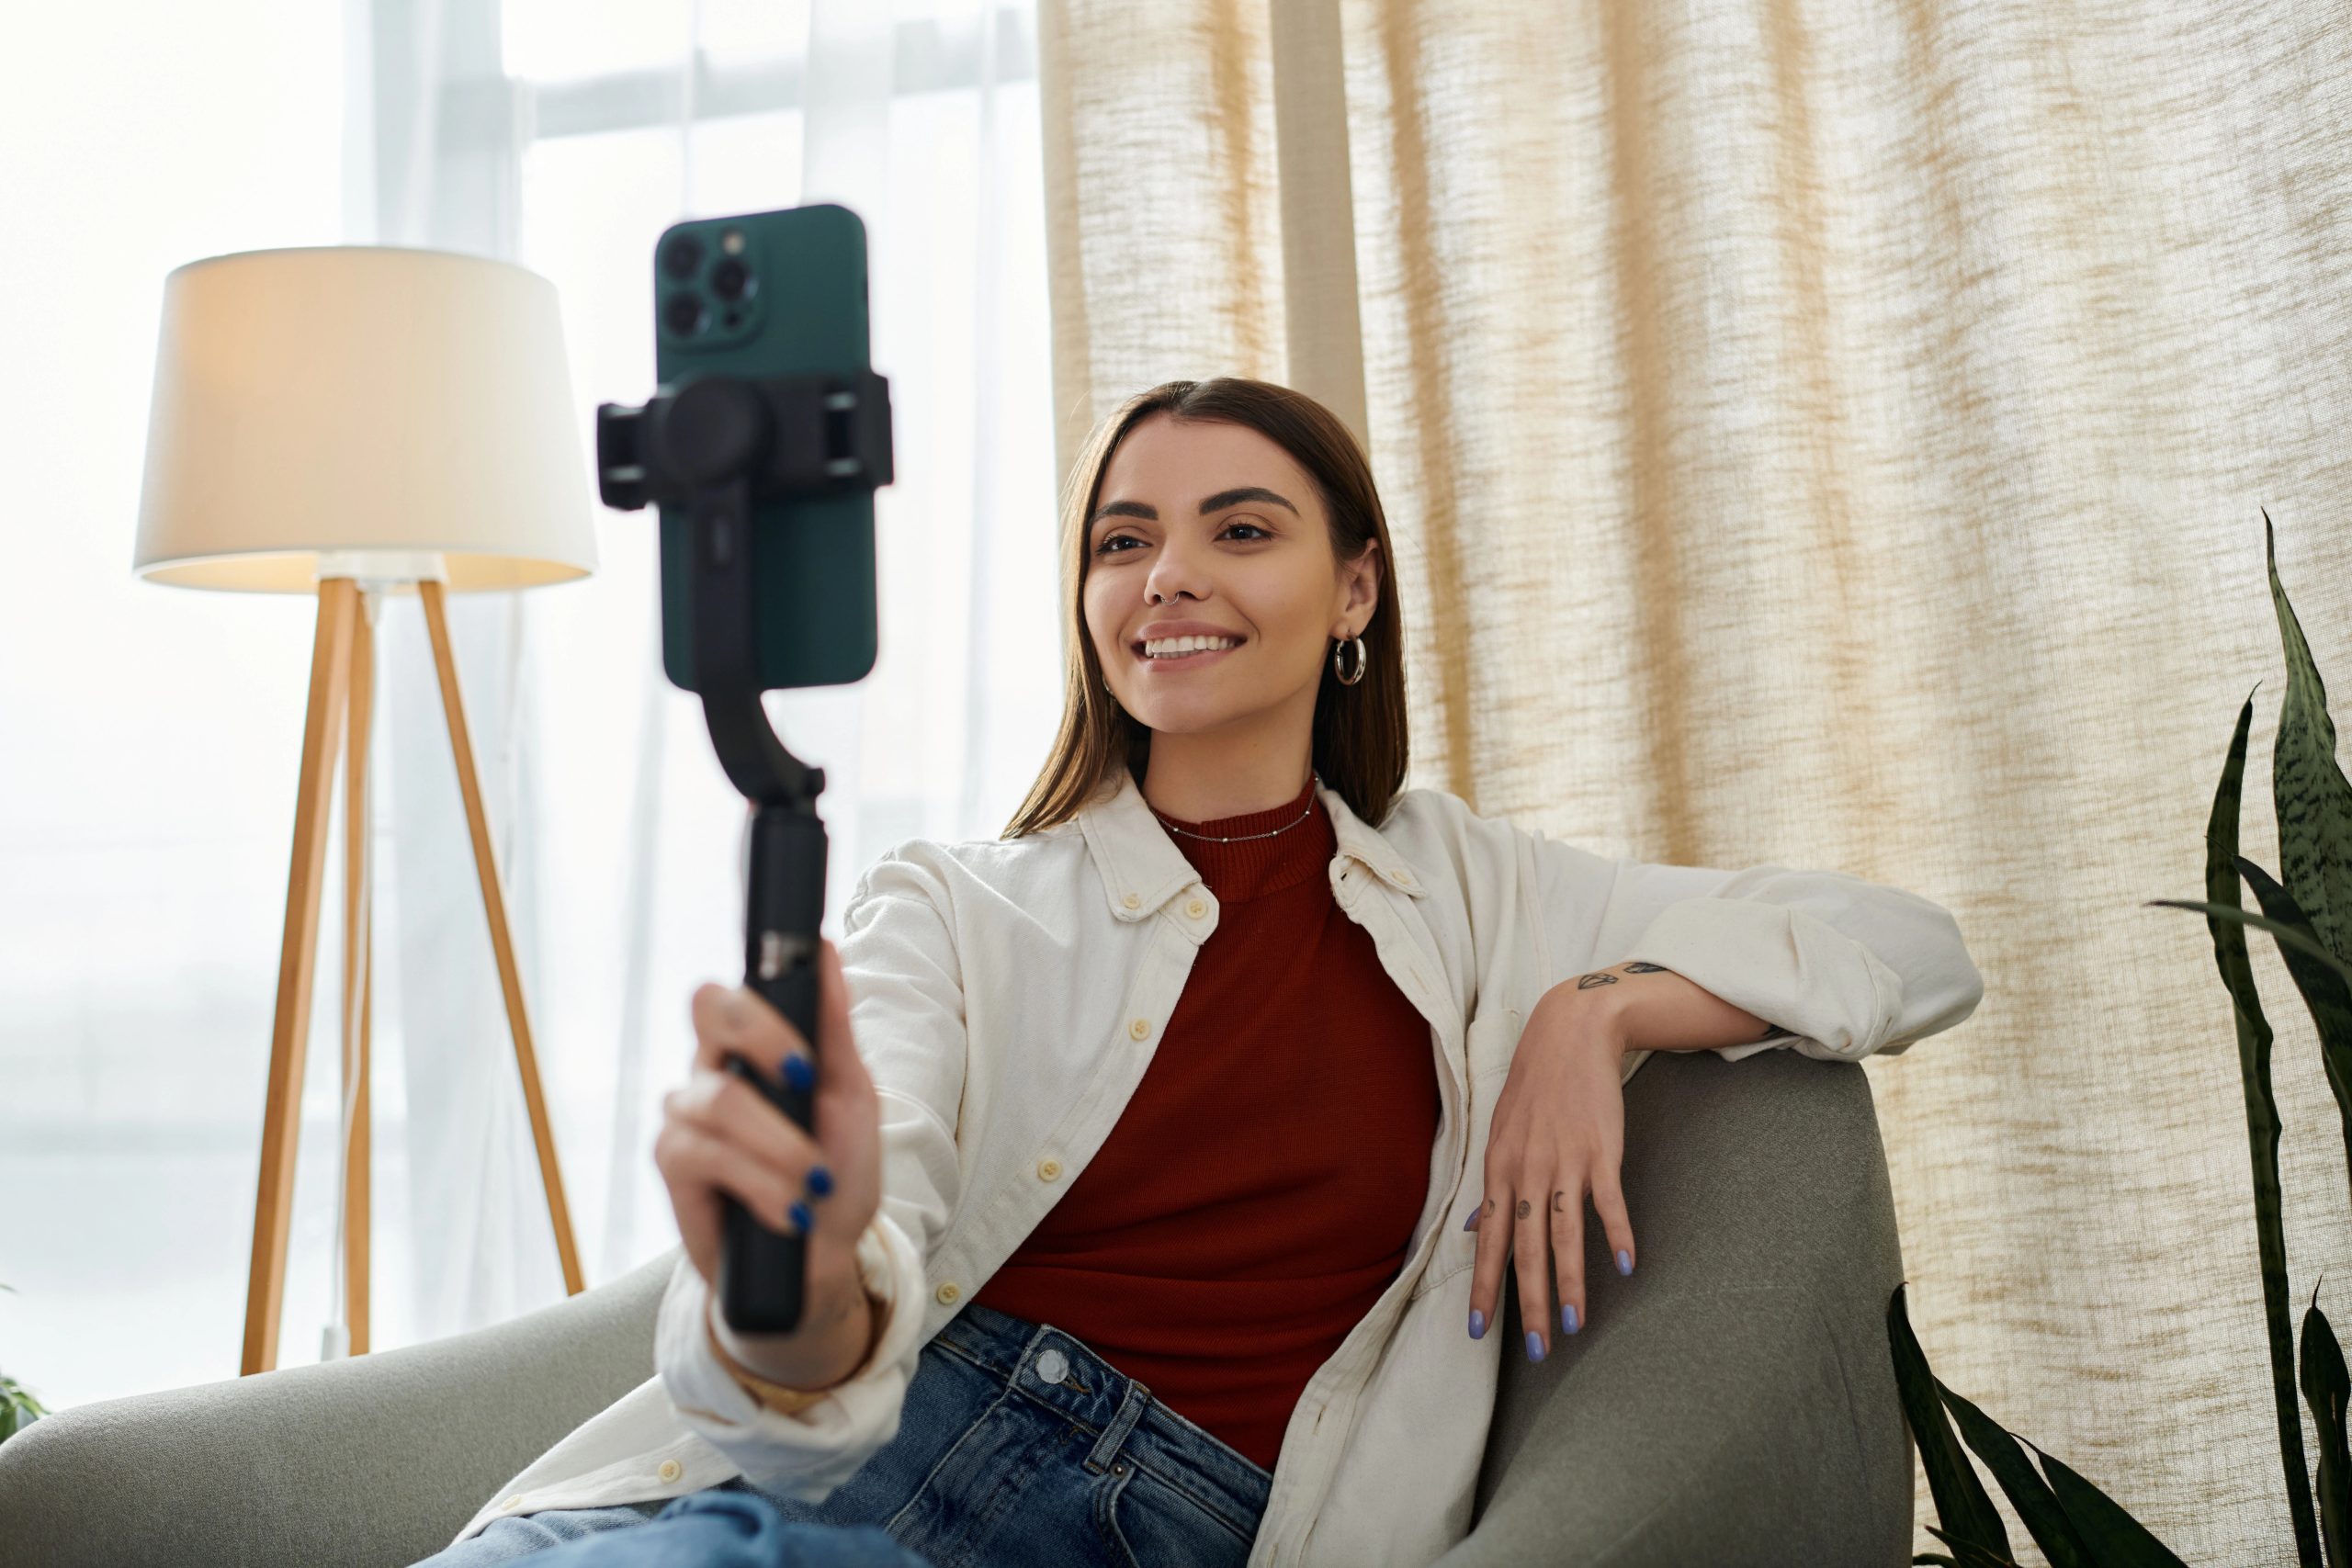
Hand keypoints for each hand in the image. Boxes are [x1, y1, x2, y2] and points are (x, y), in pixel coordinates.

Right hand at [655, 938, 881, 1374]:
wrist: (819, 1260)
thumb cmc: (837, 1171)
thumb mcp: (853, 1098)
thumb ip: (834, 1028)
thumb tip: (825, 948)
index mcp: (753, 1046)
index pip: (735, 989)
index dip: (762, 994)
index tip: (808, 1027)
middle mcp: (712, 1068)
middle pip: (707, 1006)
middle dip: (766, 1039)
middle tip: (810, 1082)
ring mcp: (687, 1114)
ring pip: (720, 1098)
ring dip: (781, 1145)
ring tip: (815, 1181)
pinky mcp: (674, 1166)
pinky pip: (706, 1155)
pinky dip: (760, 1182)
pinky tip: (790, 1209)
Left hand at [1466, 987, 1634, 1360]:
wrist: (1571, 1035)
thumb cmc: (1534, 1088)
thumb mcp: (1501, 1133)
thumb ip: (1494, 1185)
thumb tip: (1478, 1228)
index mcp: (1499, 1169)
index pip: (1489, 1242)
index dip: (1484, 1288)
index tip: (1479, 1330)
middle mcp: (1526, 1170)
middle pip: (1527, 1250)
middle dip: (1528, 1303)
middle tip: (1535, 1350)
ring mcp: (1564, 1161)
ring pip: (1565, 1235)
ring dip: (1570, 1282)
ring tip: (1573, 1324)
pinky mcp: (1602, 1150)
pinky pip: (1608, 1201)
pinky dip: (1617, 1233)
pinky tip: (1626, 1266)